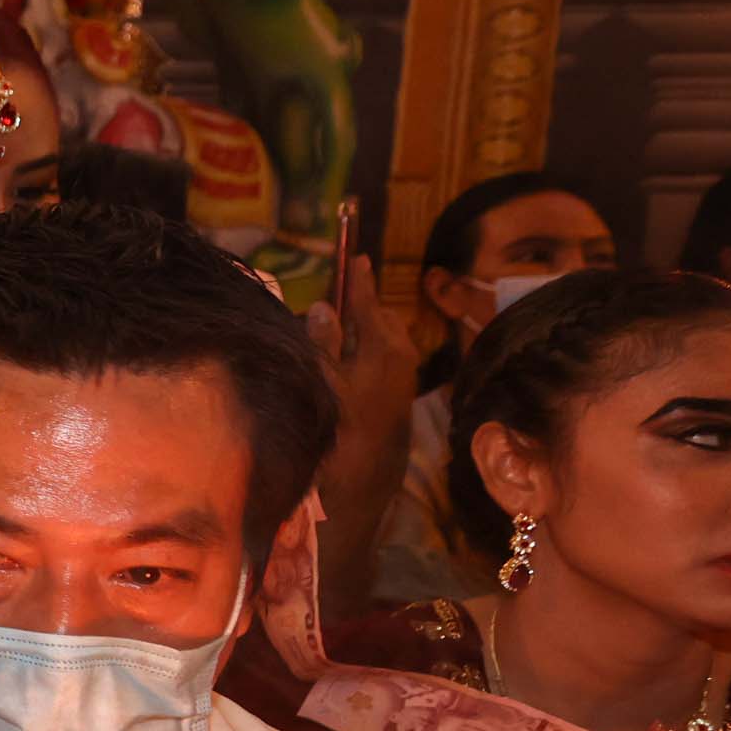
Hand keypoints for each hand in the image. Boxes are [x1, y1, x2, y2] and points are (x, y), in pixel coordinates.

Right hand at [306, 247, 420, 425]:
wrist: (369, 473)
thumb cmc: (343, 422)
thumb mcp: (325, 378)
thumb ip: (324, 340)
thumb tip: (323, 307)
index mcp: (383, 345)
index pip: (368, 303)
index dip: (360, 280)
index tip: (359, 256)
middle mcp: (402, 353)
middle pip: (382, 317)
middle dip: (363, 308)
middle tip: (340, 302)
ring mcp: (407, 373)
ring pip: (387, 336)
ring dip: (367, 329)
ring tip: (342, 331)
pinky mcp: (404, 389)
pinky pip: (390, 354)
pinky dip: (372, 347)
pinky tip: (352, 359)